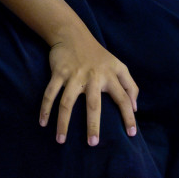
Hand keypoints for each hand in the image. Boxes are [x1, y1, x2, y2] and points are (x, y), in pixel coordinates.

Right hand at [41, 27, 138, 144]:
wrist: (73, 34)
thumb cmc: (98, 54)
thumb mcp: (119, 66)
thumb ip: (130, 85)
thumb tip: (135, 108)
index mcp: (110, 76)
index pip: (123, 98)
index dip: (129, 116)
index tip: (131, 134)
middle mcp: (93, 77)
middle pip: (93, 104)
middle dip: (93, 124)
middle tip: (93, 143)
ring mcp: (74, 75)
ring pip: (67, 102)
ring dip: (63, 122)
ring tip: (61, 140)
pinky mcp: (58, 73)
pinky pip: (50, 93)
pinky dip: (45, 108)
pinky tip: (43, 122)